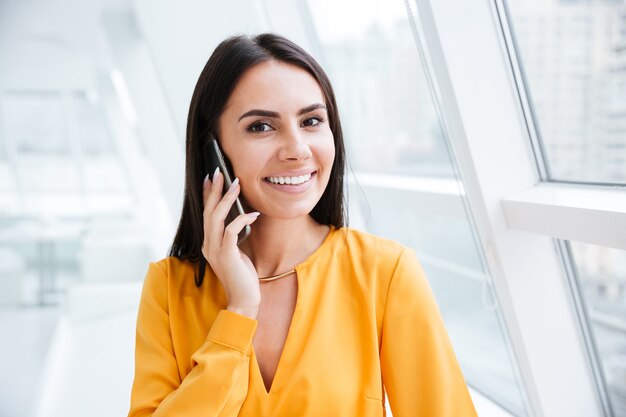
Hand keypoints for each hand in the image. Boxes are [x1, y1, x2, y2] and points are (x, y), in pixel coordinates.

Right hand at [202, 168, 260, 318]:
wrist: (244, 300)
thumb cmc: (243, 276)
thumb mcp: (236, 251)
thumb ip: (234, 235)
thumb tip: (241, 215)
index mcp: (208, 243)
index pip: (206, 214)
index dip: (207, 195)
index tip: (211, 178)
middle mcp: (208, 244)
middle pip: (208, 211)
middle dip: (214, 190)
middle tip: (219, 172)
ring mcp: (215, 250)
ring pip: (217, 218)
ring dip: (226, 199)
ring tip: (235, 184)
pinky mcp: (226, 255)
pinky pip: (232, 231)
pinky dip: (241, 220)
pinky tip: (253, 213)